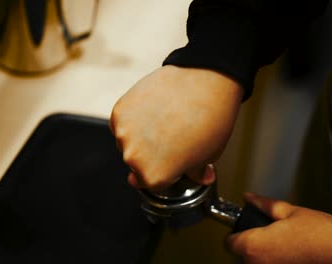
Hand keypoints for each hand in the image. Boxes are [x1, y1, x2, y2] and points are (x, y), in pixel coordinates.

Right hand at [110, 65, 242, 189]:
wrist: (206, 81)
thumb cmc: (211, 120)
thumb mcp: (209, 155)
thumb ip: (197, 172)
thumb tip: (201, 177)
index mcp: (155, 176)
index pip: (150, 182)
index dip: (163, 171)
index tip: (169, 161)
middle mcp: (134, 158)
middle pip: (136, 162)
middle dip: (151, 153)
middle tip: (171, 137)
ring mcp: (124, 133)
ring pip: (127, 141)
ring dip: (139, 134)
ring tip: (163, 120)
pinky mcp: (120, 110)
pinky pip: (122, 120)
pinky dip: (134, 116)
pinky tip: (154, 108)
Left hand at [228, 193, 331, 263]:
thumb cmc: (321, 235)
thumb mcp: (291, 211)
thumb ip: (265, 205)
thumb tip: (249, 198)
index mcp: (254, 245)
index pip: (229, 243)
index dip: (236, 233)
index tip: (245, 229)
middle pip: (243, 254)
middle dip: (253, 243)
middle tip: (272, 234)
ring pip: (257, 262)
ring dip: (266, 254)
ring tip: (286, 245)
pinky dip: (277, 261)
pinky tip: (292, 256)